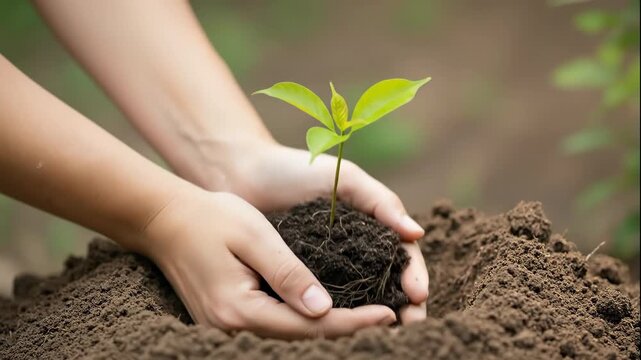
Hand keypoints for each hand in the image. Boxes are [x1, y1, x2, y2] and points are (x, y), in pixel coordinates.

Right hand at [142, 189, 396, 338]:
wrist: (164, 220)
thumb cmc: (211, 219)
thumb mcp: (254, 236)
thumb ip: (288, 273)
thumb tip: (323, 308)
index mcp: (239, 309)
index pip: (309, 327)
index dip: (353, 323)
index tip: (388, 315)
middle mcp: (231, 328)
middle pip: (301, 340)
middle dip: (347, 332)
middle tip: (390, 322)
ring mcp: (225, 328)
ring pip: (288, 337)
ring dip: (328, 330)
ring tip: (368, 320)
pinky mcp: (225, 319)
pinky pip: (274, 328)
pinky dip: (304, 323)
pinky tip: (327, 312)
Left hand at [209, 142, 429, 323]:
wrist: (245, 174)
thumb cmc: (298, 170)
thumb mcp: (345, 179)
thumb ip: (380, 202)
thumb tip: (417, 234)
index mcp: (373, 229)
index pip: (404, 258)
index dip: (414, 277)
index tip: (417, 295)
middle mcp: (355, 254)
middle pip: (389, 286)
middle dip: (405, 307)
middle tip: (411, 326)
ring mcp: (328, 270)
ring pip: (359, 300)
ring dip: (374, 319)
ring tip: (384, 335)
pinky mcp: (300, 281)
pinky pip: (322, 303)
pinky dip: (336, 318)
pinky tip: (343, 332)